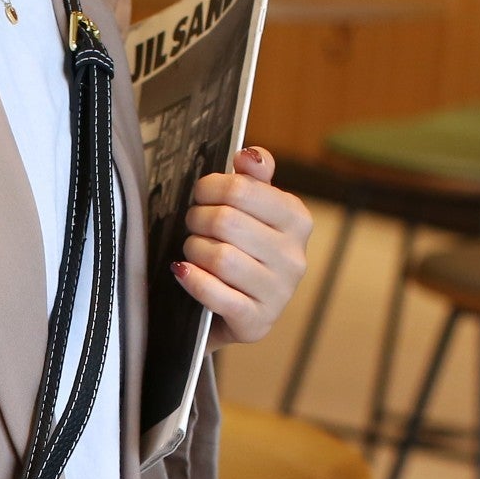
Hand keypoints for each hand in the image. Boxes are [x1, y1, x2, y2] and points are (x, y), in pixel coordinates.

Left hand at [174, 147, 312, 347]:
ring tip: (191, 249)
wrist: (231, 313)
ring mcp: (279, 293)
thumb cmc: (240, 252)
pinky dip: (193, 280)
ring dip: (193, 250)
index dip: (210, 187)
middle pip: (227, 222)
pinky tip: (183, 271)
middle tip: (191, 223)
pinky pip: (216, 295)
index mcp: (297, 220)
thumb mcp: (251, 212)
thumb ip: (253, 180)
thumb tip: (249, 156)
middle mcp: (294, 257)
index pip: (243, 189)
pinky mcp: (257, 322)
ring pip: (219, 257)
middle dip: (197, 219)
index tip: (200, 194)